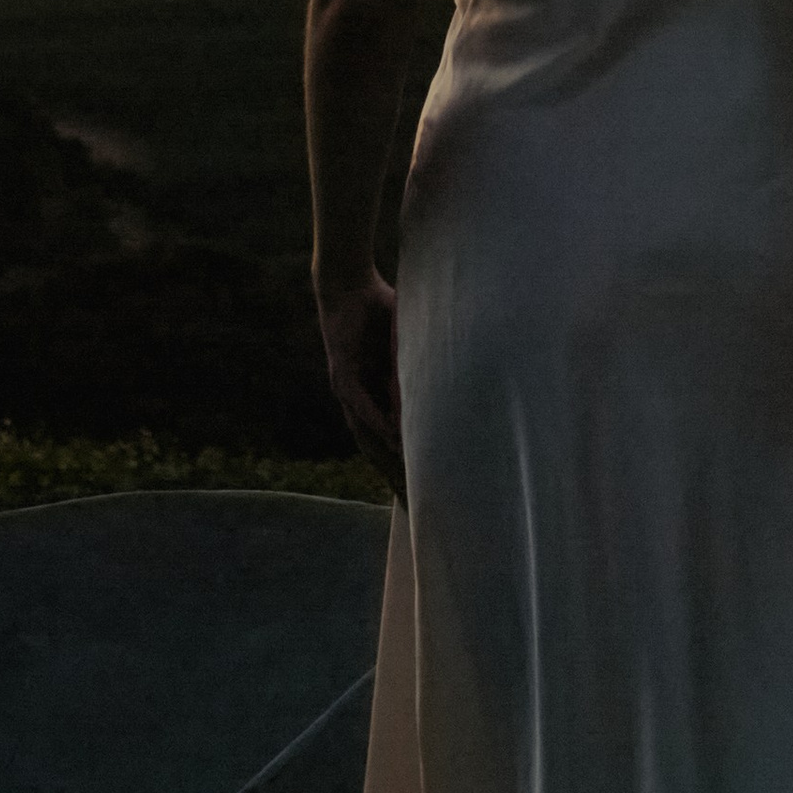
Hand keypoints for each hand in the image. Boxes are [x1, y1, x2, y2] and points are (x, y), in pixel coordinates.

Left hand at [316, 267, 404, 489]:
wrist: (347, 283)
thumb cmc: (378, 311)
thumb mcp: (406, 345)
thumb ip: (420, 366)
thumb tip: (451, 384)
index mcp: (373, 399)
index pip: (389, 443)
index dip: (403, 469)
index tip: (422, 496)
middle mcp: (358, 402)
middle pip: (376, 450)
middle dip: (394, 478)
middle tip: (416, 508)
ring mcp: (347, 390)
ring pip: (365, 434)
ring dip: (384, 458)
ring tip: (406, 485)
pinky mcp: (340, 372)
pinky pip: (360, 403)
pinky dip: (376, 421)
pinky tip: (391, 439)